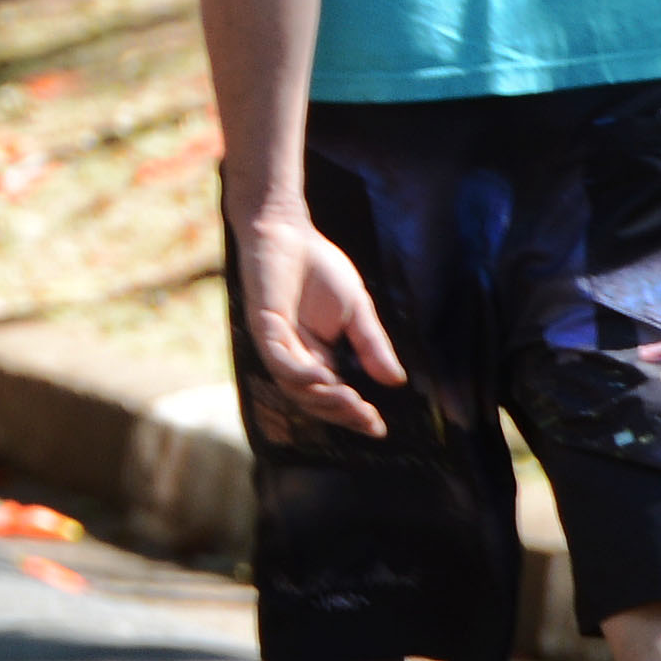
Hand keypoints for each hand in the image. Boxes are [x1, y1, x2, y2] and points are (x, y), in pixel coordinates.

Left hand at [233, 197, 406, 440]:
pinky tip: (323, 377)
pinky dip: (299, 373)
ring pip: (294, 386)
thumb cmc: (319, 268)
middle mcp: (294, 355)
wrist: (289, 231)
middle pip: (313, 399)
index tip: (380, 428)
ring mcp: (277, 343)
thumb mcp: (358, 312)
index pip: (334, 394)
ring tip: (352, 401)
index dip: (354, 415)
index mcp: (316, 354)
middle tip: (368, 419)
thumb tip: (396, 381)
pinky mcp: (264, 326)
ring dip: (323, 398)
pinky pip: (278, 359)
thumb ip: (372, 345)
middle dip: (341, 413)